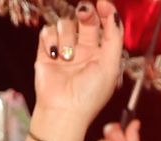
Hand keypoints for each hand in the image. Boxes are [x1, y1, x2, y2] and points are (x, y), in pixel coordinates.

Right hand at [30, 1, 122, 140]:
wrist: (63, 110)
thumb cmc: (90, 94)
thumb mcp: (110, 66)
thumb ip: (114, 38)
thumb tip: (113, 14)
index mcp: (102, 54)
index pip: (105, 25)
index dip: (105, 12)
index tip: (103, 3)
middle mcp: (84, 49)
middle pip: (84, 18)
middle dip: (85, 13)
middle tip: (84, 14)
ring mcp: (65, 49)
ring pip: (65, 23)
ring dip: (66, 37)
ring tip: (68, 57)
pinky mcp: (46, 51)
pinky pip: (47, 31)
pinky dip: (50, 41)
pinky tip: (55, 56)